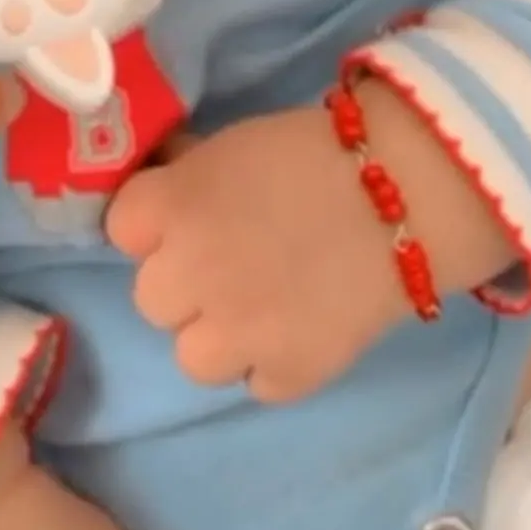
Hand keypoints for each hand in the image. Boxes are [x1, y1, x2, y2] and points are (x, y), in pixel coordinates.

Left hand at [106, 110, 412, 399]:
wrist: (409, 190)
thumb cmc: (313, 152)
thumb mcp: (231, 145)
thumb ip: (186, 175)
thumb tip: (162, 184)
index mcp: (169, 208)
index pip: (121, 231)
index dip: (156, 228)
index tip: (189, 221)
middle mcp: (188, 274)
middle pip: (152, 300)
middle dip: (187, 285)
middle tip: (233, 265)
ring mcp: (236, 333)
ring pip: (193, 358)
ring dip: (222, 336)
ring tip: (266, 308)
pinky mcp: (288, 374)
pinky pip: (258, 384)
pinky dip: (278, 363)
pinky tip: (305, 329)